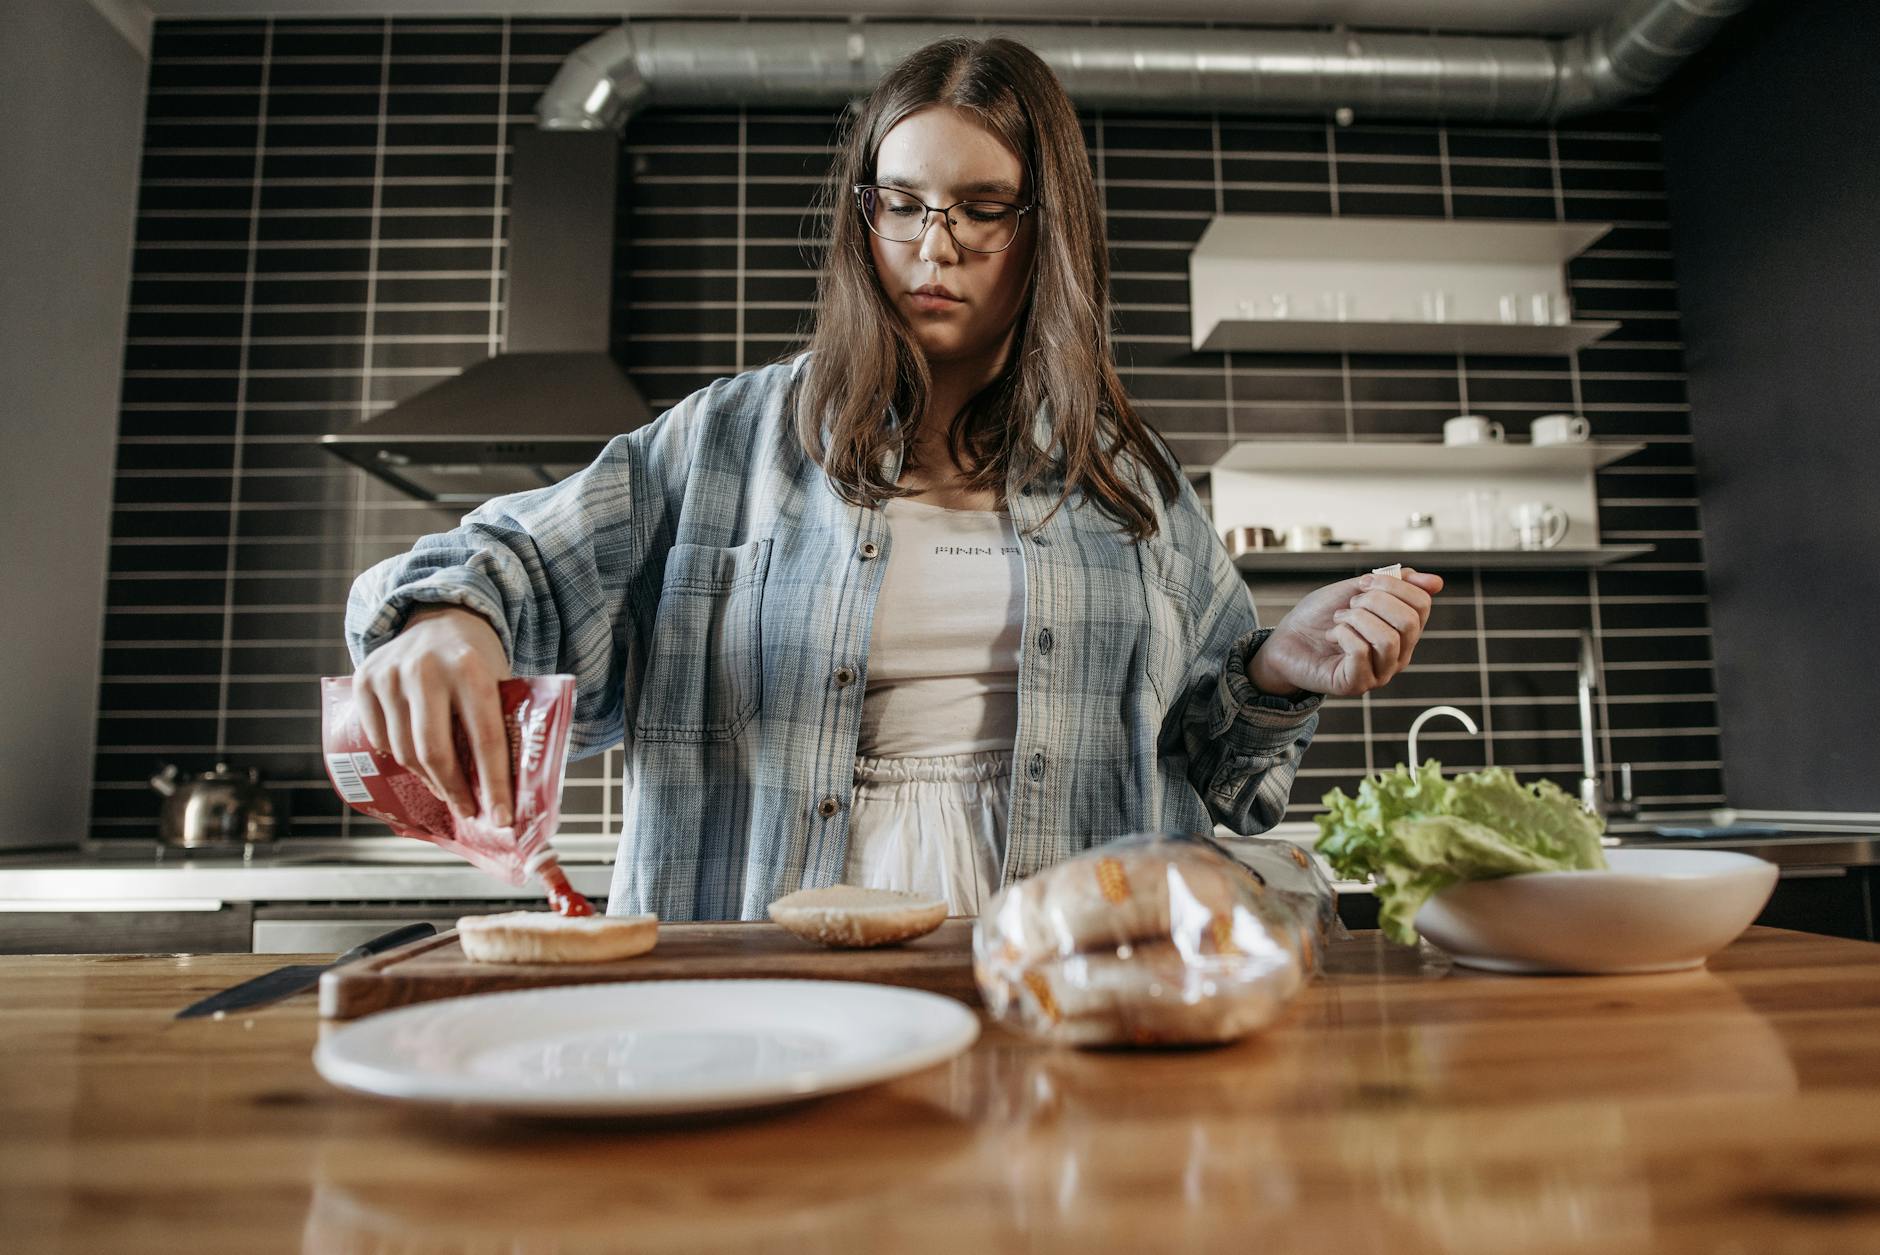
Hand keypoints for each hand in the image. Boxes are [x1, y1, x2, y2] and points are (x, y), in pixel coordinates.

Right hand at [352, 605, 514, 824]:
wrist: (438, 617)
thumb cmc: (476, 660)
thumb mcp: (500, 680)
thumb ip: (503, 723)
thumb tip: (510, 791)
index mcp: (471, 668)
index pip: (485, 738)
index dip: (494, 784)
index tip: (501, 818)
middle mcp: (426, 669)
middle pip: (435, 752)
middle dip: (455, 790)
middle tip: (468, 810)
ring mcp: (390, 674)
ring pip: (403, 751)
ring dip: (427, 778)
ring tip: (446, 788)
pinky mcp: (364, 680)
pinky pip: (378, 739)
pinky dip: (397, 757)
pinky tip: (416, 761)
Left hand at [1248, 568, 1443, 699]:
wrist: (1286, 640)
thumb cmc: (1321, 616)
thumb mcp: (1356, 591)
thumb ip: (1392, 583)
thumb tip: (1437, 583)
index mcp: (1403, 632)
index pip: (1422, 604)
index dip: (1393, 584)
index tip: (1363, 583)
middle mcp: (1398, 655)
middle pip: (1410, 622)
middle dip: (1375, 601)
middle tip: (1350, 604)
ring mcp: (1379, 674)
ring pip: (1388, 639)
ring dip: (1357, 618)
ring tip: (1339, 620)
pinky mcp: (1356, 685)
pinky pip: (1361, 652)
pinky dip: (1343, 634)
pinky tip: (1332, 636)